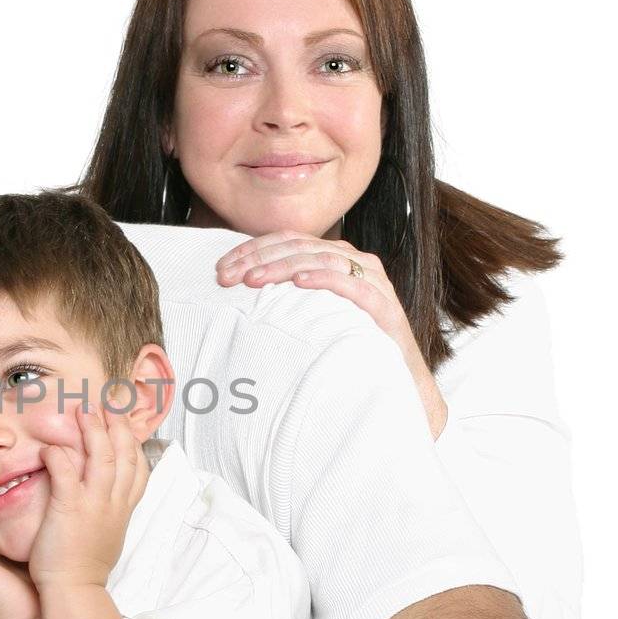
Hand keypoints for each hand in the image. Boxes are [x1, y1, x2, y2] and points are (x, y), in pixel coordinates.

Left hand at [29, 403, 149, 589]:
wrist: (74, 590)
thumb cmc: (85, 564)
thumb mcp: (108, 532)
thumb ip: (110, 508)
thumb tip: (108, 493)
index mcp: (123, 508)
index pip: (139, 467)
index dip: (133, 440)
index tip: (124, 421)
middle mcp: (113, 502)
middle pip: (124, 453)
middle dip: (117, 425)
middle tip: (106, 404)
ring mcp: (93, 505)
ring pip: (101, 457)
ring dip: (93, 430)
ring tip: (83, 410)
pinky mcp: (68, 509)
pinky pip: (66, 473)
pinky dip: (58, 455)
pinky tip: (48, 446)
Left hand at [216, 231, 447, 435]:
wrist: (397, 377)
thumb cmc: (349, 345)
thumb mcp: (311, 314)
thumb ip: (286, 296)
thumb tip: (238, 292)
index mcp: (334, 257)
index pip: (287, 241)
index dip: (251, 250)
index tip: (220, 269)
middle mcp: (354, 261)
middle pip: (299, 246)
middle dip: (259, 259)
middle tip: (228, 277)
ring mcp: (372, 280)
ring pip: (322, 258)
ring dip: (283, 267)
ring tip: (254, 279)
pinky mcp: (384, 304)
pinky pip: (352, 284)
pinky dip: (324, 278)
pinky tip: (299, 282)